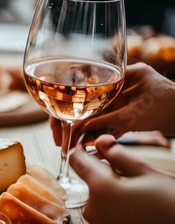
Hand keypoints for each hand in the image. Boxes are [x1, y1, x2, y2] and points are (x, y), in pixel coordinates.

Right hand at [51, 62, 174, 145]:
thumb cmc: (170, 109)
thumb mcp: (133, 115)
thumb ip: (104, 120)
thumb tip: (77, 131)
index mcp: (120, 73)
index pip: (82, 87)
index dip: (66, 105)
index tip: (59, 125)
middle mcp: (118, 83)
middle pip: (82, 102)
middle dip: (69, 123)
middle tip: (61, 142)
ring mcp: (122, 98)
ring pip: (92, 115)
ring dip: (82, 132)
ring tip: (71, 149)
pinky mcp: (126, 111)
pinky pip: (105, 123)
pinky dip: (97, 135)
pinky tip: (88, 150)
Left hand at [70, 134, 174, 223]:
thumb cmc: (169, 203)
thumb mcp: (146, 171)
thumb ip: (118, 154)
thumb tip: (101, 140)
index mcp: (100, 188)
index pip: (77, 161)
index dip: (82, 150)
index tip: (90, 146)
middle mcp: (92, 208)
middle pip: (89, 179)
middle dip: (104, 173)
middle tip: (130, 175)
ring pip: (95, 195)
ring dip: (108, 190)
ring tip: (135, 194)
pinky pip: (100, 211)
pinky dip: (111, 206)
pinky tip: (132, 206)